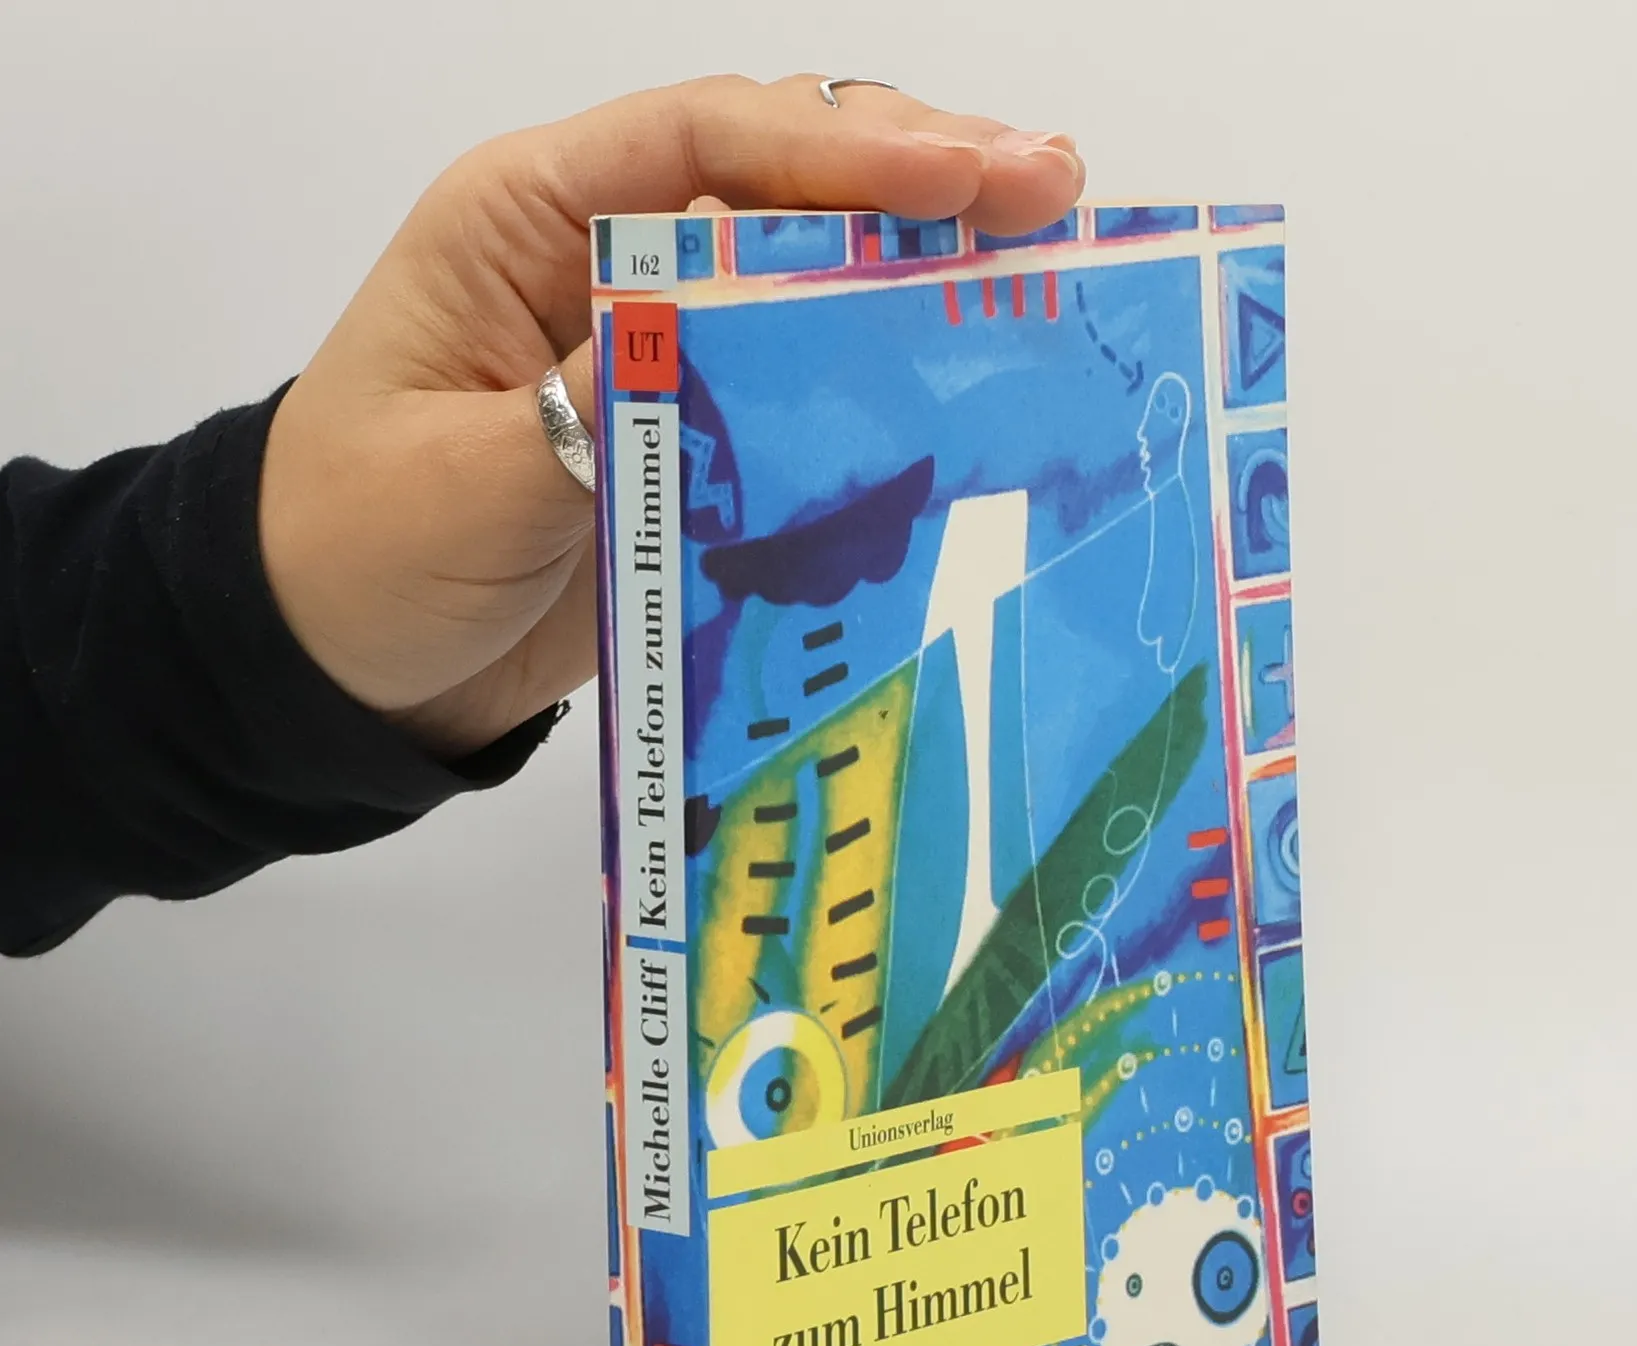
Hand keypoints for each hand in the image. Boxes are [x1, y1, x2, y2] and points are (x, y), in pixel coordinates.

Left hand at [257, 76, 1083, 758]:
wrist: (340, 665)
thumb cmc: (354, 549)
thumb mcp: (464, 479)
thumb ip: (594, 404)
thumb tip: (720, 340)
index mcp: (528, 220)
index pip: (704, 144)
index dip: (840, 150)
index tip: (959, 175)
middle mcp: (608, 262)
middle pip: (784, 182)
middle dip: (920, 176)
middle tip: (1051, 194)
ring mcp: (662, 352)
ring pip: (814, 278)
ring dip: (925, 266)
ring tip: (1046, 259)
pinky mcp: (697, 442)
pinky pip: (810, 395)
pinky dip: (891, 381)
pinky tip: (971, 375)